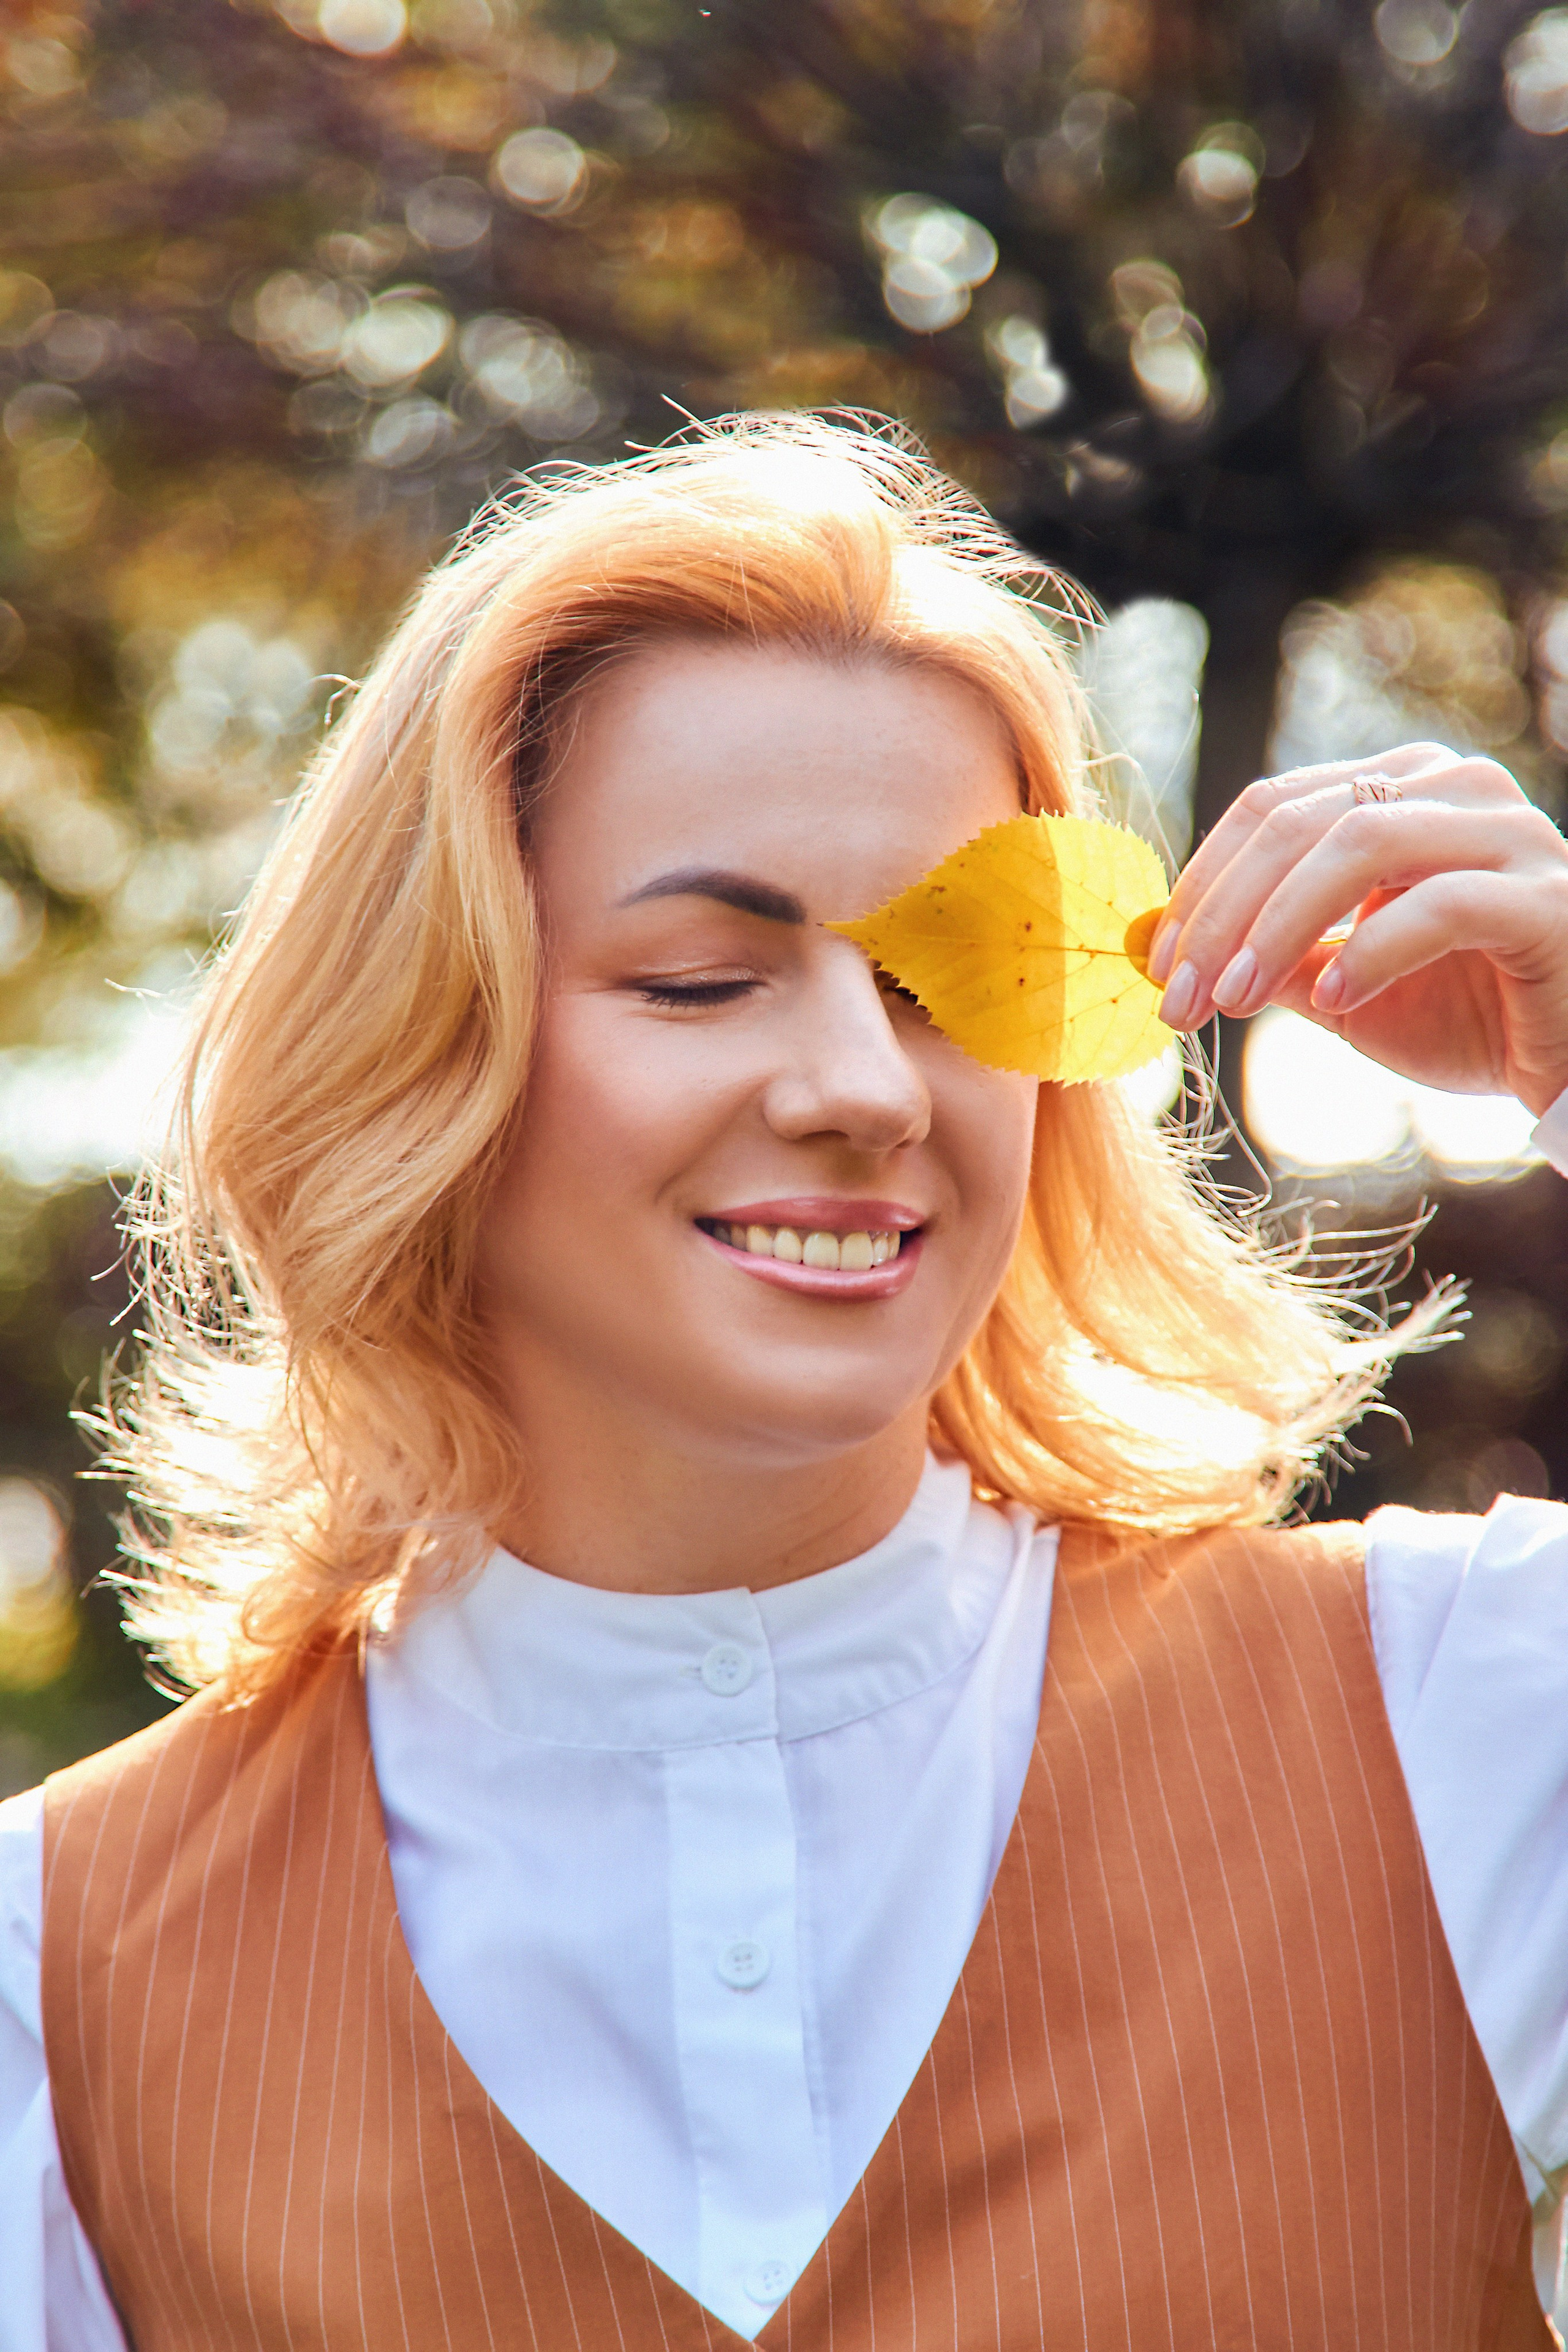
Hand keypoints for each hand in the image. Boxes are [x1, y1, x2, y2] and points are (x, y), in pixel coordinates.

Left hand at [1147, 744, 1567, 1115]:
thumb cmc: (1463, 1018)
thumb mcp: (1340, 989)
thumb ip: (1268, 959)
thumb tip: (1168, 953)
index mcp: (1403, 789)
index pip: (1272, 808)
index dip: (1200, 884)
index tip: (1154, 964)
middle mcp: (1457, 788)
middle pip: (1301, 821)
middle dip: (1221, 914)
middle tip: (1176, 998)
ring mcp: (1509, 833)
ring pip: (1360, 844)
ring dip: (1276, 928)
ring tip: (1231, 1001)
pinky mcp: (1545, 898)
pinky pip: (1439, 904)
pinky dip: (1371, 952)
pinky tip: (1334, 1004)